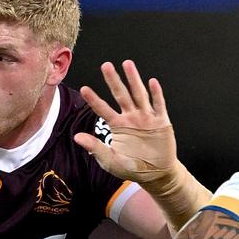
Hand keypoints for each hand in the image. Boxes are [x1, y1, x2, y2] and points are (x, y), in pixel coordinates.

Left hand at [76, 60, 178, 188]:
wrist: (156, 174)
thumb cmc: (131, 167)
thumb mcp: (111, 161)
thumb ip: (96, 148)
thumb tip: (77, 137)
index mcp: (117, 125)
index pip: (103, 109)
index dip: (94, 99)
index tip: (84, 89)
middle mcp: (131, 117)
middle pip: (121, 95)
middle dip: (113, 80)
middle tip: (105, 65)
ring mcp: (146, 118)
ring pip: (139, 95)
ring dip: (134, 80)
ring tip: (127, 64)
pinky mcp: (161, 122)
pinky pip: (158, 105)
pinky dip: (156, 94)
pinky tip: (152, 82)